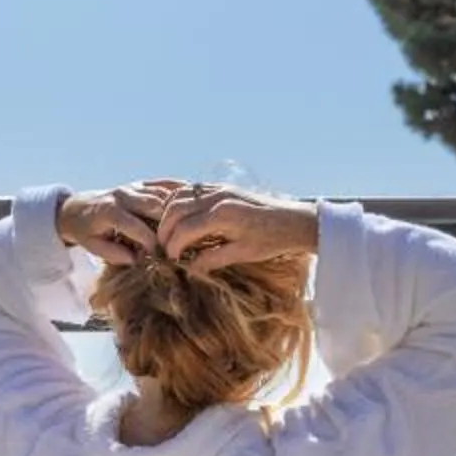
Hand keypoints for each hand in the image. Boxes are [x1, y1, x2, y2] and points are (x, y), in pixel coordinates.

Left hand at [55, 182, 186, 265]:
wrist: (78, 207)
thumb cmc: (86, 231)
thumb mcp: (93, 246)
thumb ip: (114, 254)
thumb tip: (138, 259)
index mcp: (110, 211)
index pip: (137, 227)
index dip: (152, 243)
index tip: (162, 256)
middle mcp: (123, 195)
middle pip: (155, 206)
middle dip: (170, 225)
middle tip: (179, 242)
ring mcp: (134, 187)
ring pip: (162, 195)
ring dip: (178, 211)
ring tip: (190, 226)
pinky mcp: (141, 184)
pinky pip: (164, 184)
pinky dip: (179, 192)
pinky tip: (193, 203)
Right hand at [152, 184, 319, 271]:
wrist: (293, 220)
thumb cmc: (271, 240)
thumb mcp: (243, 253)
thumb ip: (213, 259)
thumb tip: (189, 268)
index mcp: (223, 215)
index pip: (184, 229)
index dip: (173, 245)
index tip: (171, 259)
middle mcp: (217, 197)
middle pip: (175, 209)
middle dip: (164, 228)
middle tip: (163, 247)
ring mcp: (218, 188)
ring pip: (180, 196)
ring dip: (168, 213)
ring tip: (168, 233)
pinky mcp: (221, 186)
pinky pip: (191, 189)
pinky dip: (178, 201)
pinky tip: (177, 216)